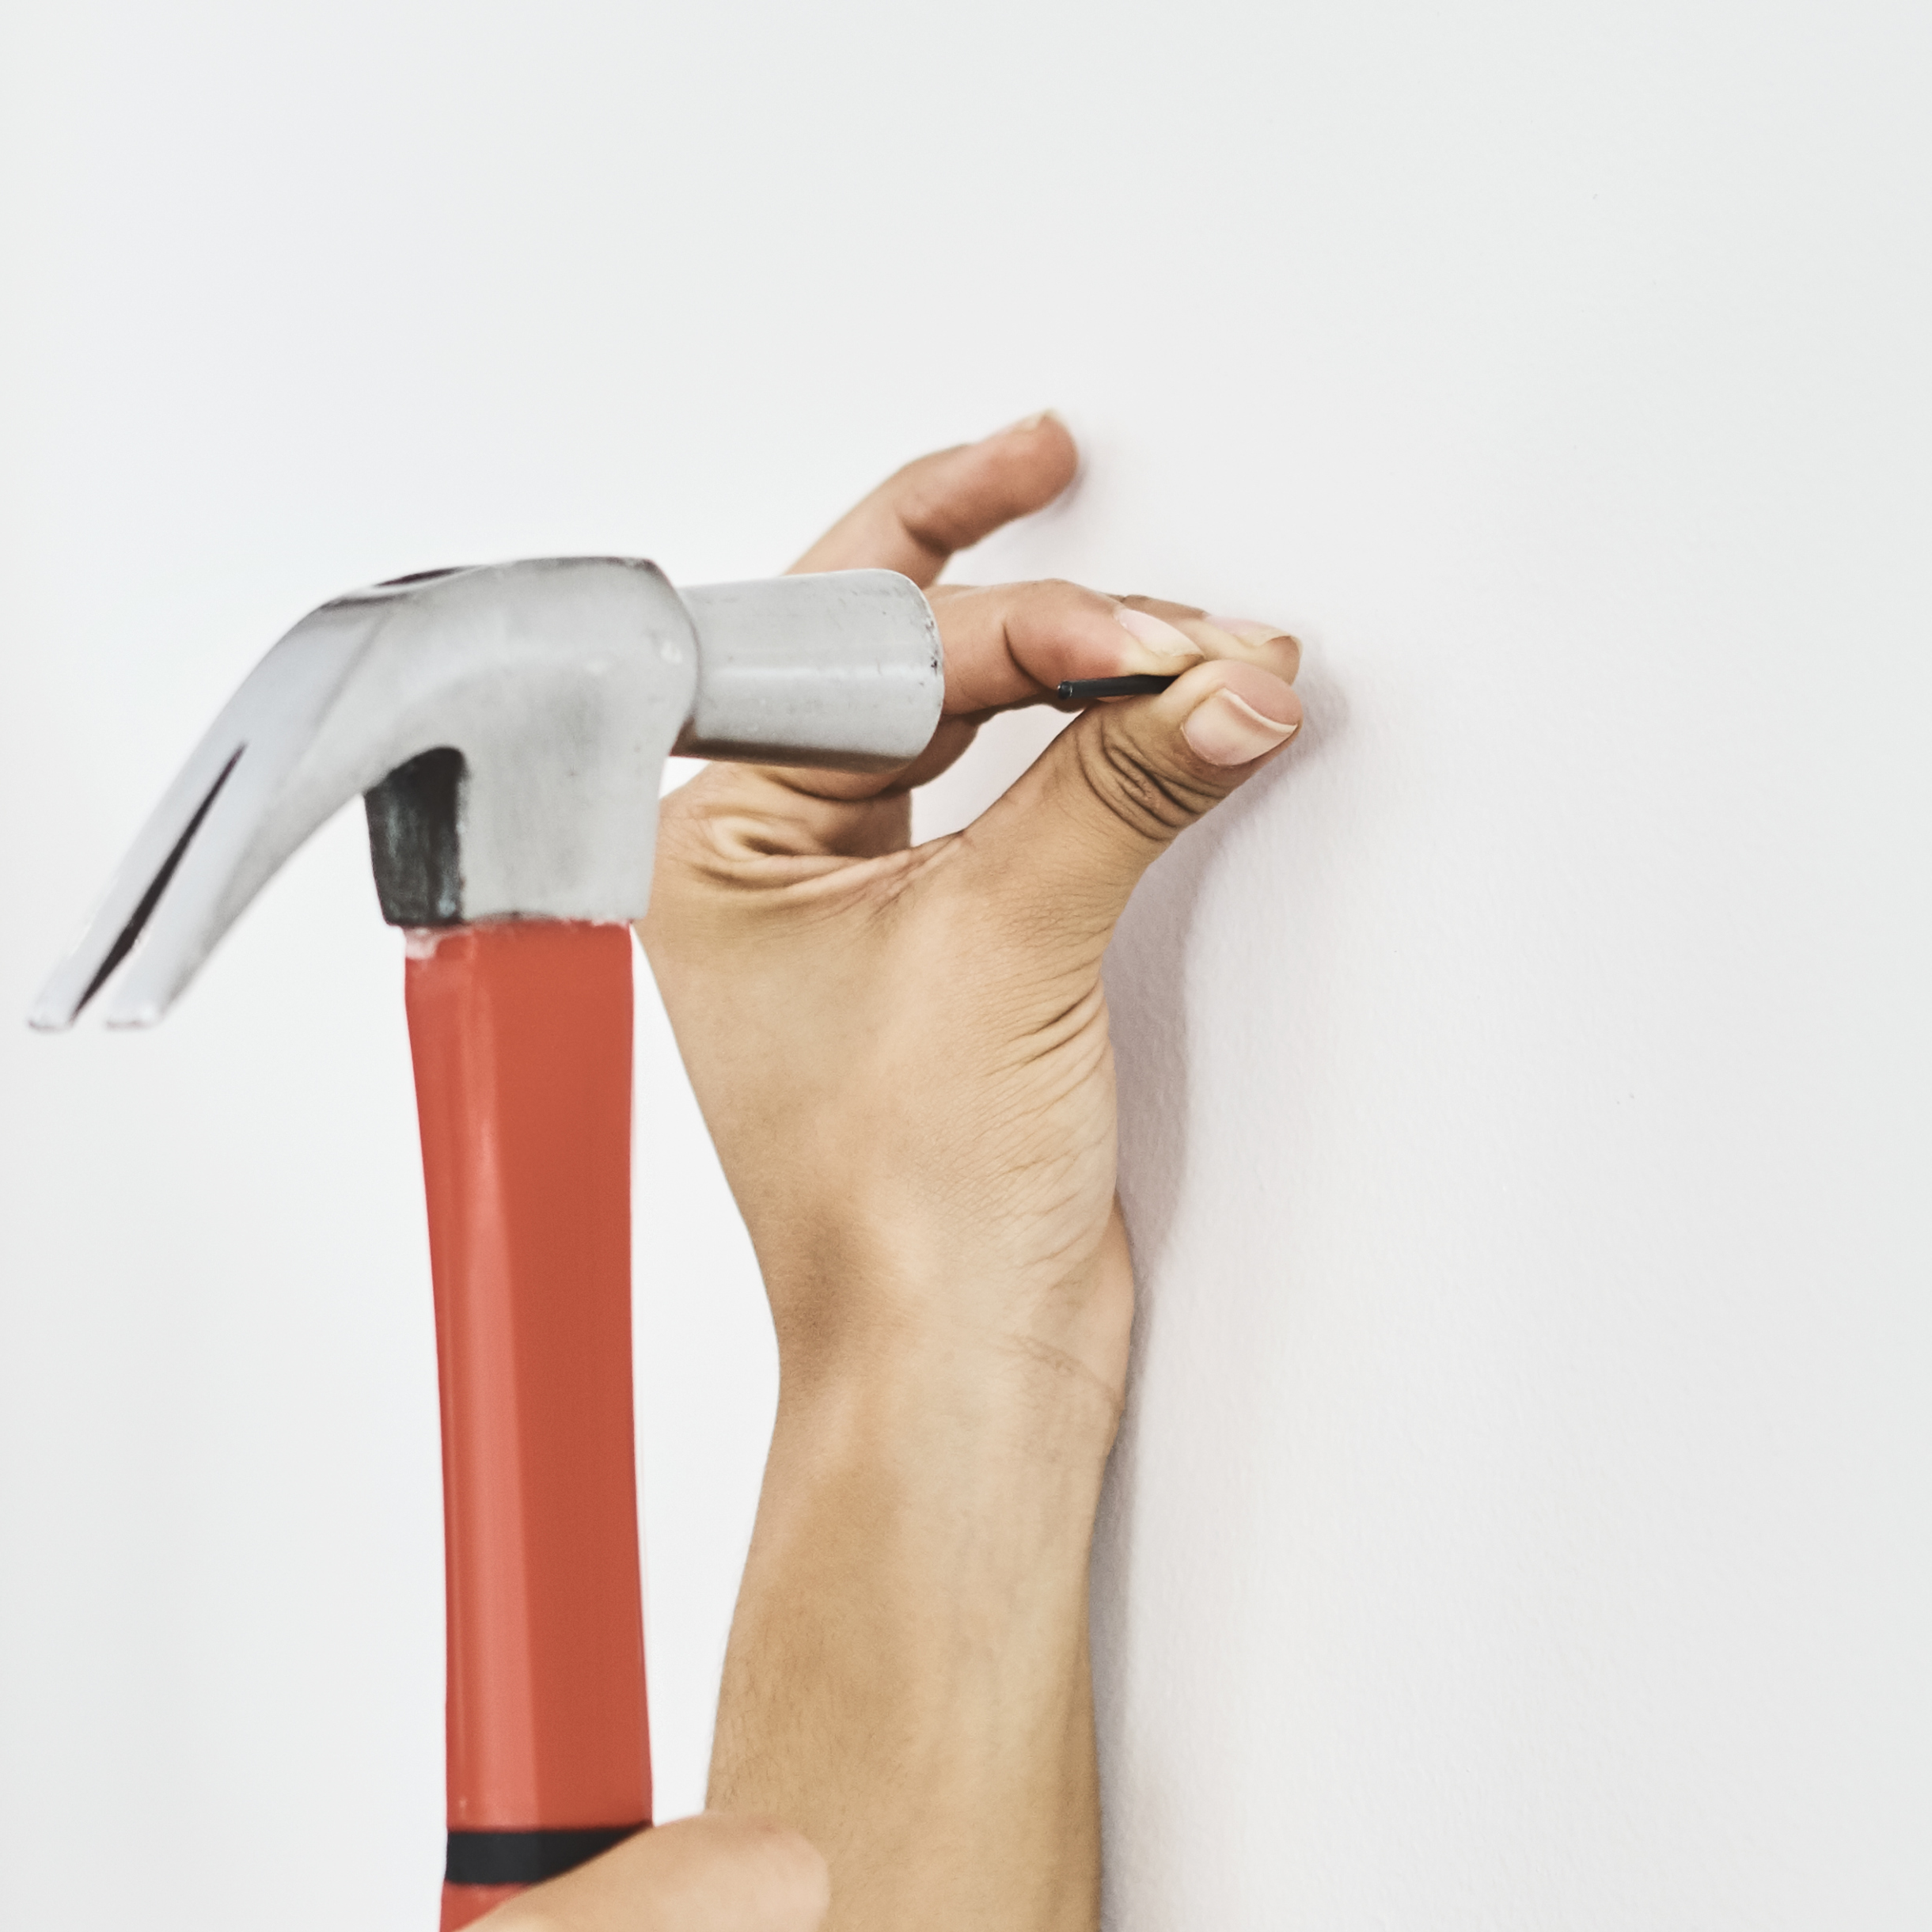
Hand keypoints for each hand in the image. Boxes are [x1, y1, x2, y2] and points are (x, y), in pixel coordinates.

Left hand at [647, 414, 1304, 1385]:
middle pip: (897, 653)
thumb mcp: (1010, 947)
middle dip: (1038, 602)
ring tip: (1200, 646)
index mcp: (712, 845)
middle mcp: (768, 859)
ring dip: (1082, 667)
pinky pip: (1013, 789)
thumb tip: (1219, 677)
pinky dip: (1095, 744)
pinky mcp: (946, 942)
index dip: (1003, 609)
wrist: (954, 1363)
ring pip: (961, 714)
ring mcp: (855, 899)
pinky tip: (1159, 705)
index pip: (855, 653)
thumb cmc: (899, 1212)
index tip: (1130, 620)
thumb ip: (1119, 787)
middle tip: (1146, 569)